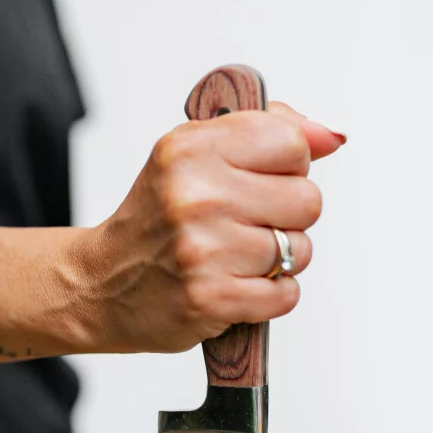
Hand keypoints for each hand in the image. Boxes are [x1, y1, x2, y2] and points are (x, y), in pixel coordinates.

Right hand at [70, 103, 344, 353]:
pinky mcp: (211, 298)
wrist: (101, 285)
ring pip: (299, 251)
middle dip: (287, 218)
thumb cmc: (156, 221)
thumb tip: (332, 135)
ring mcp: (202, 250)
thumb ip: (266, 133)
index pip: (291, 144)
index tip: (258, 181)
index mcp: (190, 149)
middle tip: (245, 226)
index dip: (287, 167)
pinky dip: (269, 297)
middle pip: (307, 200)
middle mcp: (195, 195)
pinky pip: (285, 294)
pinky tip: (235, 287)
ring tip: (235, 259)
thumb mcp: (194, 157)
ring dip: (277, 261)